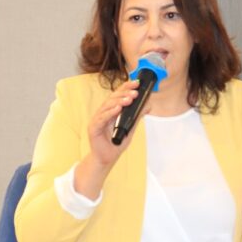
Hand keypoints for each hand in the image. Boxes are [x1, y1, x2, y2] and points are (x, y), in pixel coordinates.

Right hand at [74, 79, 142, 198]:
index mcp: (110, 111)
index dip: (126, 88)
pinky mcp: (93, 128)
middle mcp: (103, 112)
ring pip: (107, 106)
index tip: (137, 83)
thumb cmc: (116, 144)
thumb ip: (137, 117)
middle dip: (124, 93)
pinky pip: (102, 118)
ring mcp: (97, 119)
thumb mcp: (130, 129)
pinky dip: (110, 113)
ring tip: (129, 99)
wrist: (106, 159)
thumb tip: (148, 106)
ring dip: (119, 101)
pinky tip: (118, 109)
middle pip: (112, 98)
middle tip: (136, 91)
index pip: (118, 95)